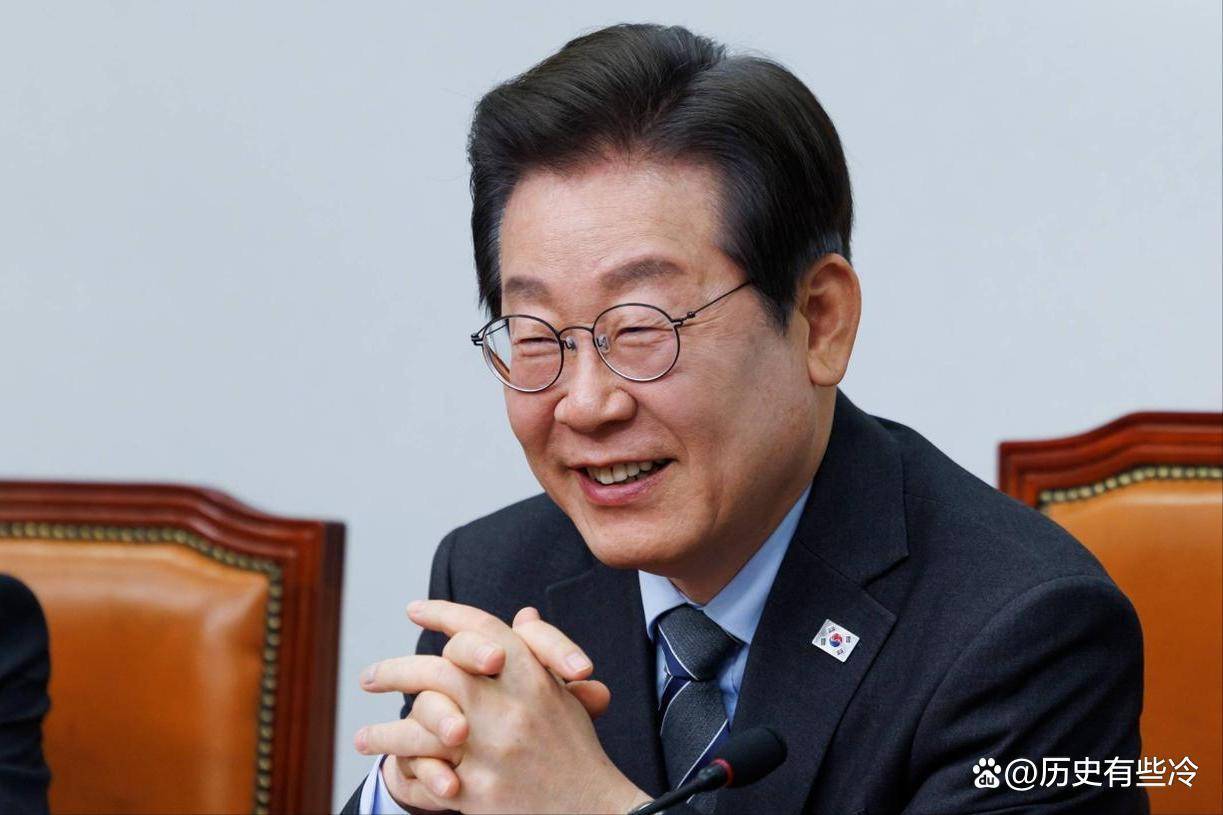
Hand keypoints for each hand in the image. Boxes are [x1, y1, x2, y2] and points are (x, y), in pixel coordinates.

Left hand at [358, 601, 648, 812]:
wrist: (591, 809)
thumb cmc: (573, 751)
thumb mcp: (562, 696)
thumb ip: (538, 654)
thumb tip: (523, 614)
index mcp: (533, 678)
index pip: (482, 630)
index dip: (445, 614)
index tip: (415, 610)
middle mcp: (511, 707)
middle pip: (441, 670)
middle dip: (397, 670)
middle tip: (369, 677)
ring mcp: (493, 748)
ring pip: (423, 718)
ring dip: (385, 726)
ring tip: (361, 733)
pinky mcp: (478, 789)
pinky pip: (424, 766)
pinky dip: (394, 755)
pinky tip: (373, 749)